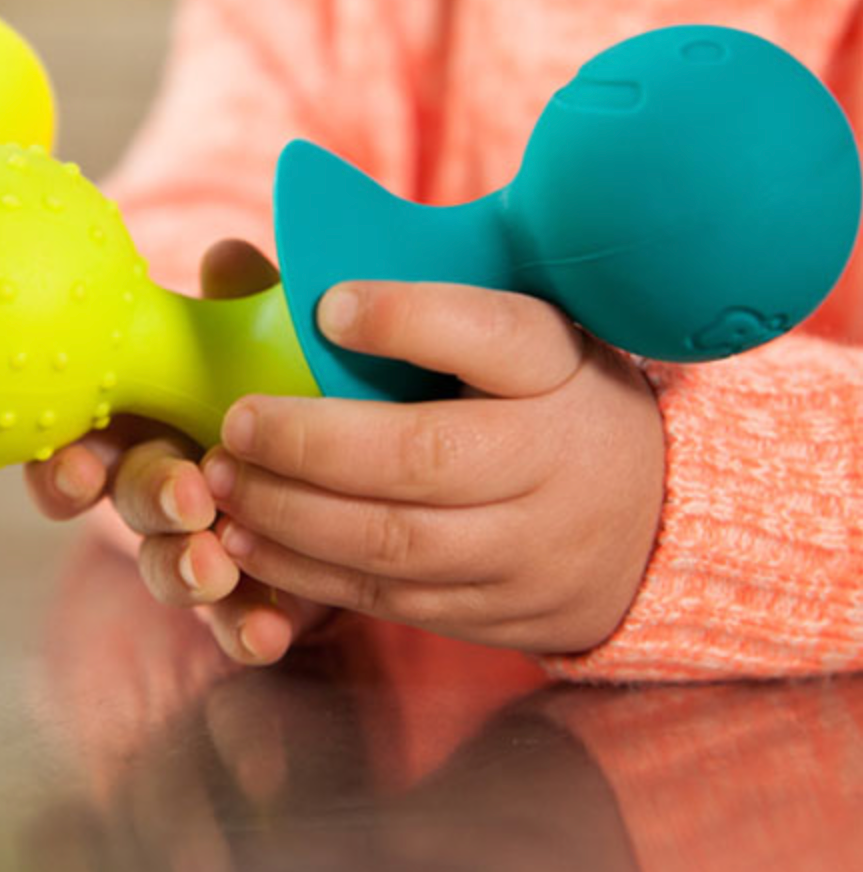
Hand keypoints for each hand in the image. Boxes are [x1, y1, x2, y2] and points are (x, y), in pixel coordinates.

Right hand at [24, 239, 329, 663]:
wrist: (368, 436)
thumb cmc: (294, 375)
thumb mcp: (277, 332)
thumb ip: (248, 304)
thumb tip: (225, 255)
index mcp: (151, 416)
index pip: (80, 442)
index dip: (61, 461)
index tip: (74, 463)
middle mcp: (164, 482)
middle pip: (129, 502)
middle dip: (149, 501)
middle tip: (187, 497)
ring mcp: (203, 541)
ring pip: (170, 567)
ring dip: (185, 569)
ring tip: (217, 567)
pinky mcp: (254, 590)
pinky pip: (235, 620)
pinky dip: (244, 627)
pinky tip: (269, 631)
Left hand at [201, 281, 665, 654]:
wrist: (648, 522)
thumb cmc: (543, 400)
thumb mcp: (511, 334)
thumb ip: (400, 299)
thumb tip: (240, 260)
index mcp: (559, 368)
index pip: (497, 335)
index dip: (409, 318)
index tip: (329, 306)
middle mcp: (553, 460)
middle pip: (423, 457)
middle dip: (311, 443)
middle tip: (237, 423)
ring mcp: (528, 548)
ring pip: (394, 541)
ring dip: (291, 515)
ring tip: (223, 483)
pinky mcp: (495, 611)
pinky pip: (389, 598)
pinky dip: (306, 573)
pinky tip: (248, 542)